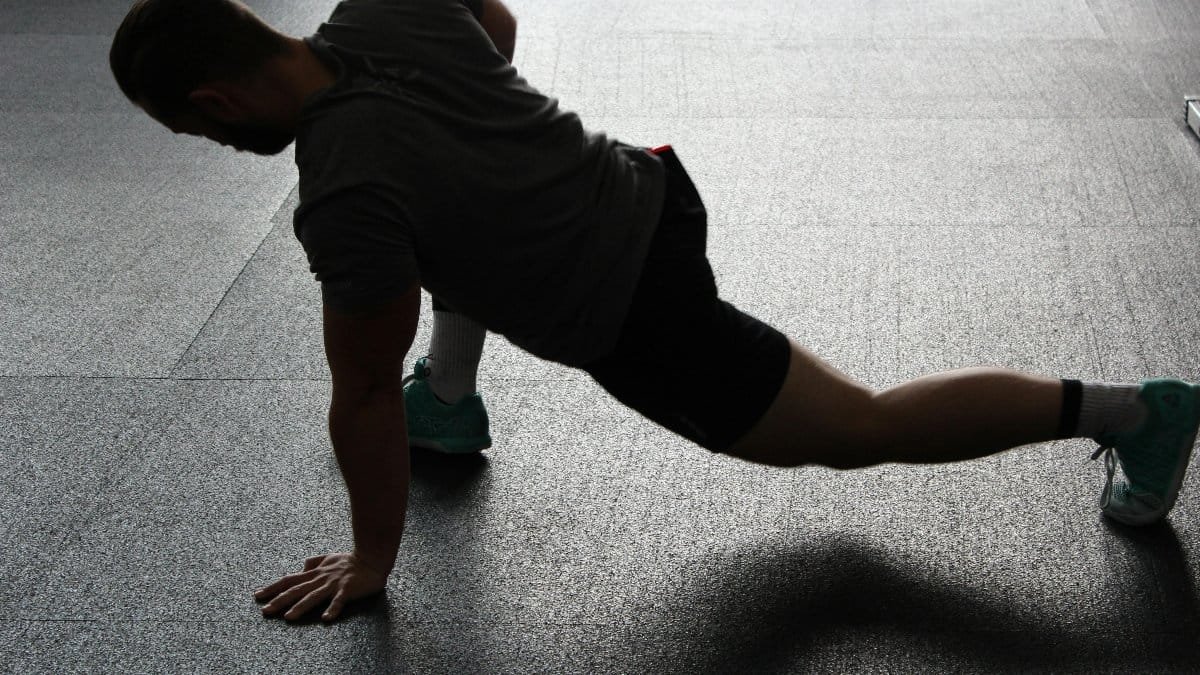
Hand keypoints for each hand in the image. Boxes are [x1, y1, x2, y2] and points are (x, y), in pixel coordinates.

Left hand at [254, 552, 387, 621]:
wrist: (372, 558)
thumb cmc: (351, 559)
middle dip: (279, 600)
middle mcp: (321, 578)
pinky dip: (332, 609)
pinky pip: (339, 601)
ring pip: (314, 596)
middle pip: (296, 590)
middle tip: (265, 611)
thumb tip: (302, 565)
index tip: (257, 595)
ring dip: (301, 606)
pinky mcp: (347, 589)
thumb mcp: (329, 557)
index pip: (289, 580)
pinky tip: (325, 619)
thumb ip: (315, 561)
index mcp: (315, 573)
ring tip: (289, 617)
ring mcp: (333, 584)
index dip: (273, 587)